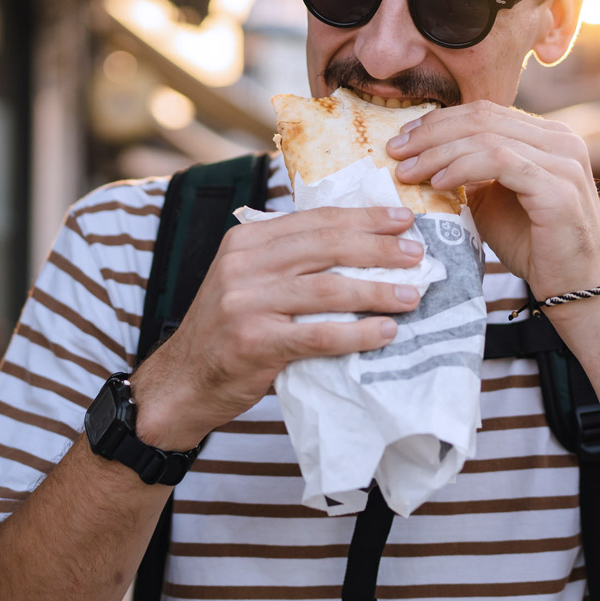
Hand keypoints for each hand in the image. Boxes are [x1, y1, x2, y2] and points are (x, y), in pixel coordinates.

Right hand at [130, 205, 423, 448]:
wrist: (182, 382)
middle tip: (417, 254)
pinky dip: (357, 332)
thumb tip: (359, 246)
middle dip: (378, 248)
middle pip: (326, 247)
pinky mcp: (254, 341)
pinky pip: (318, 334)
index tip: (402, 220)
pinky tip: (385, 332)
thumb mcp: (247, 281)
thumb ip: (288, 262)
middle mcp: (243, 264)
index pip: (314, 220)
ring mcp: (245, 302)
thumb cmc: (226, 331)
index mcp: (245, 241)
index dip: (363, 218)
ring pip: (327, 288)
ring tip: (411, 295)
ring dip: (376, 290)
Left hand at [388, 101, 599, 302]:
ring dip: (439, 152)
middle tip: (395, 151)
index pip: (485, 112)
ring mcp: (564, 161)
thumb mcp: (493, 201)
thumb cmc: (533, 247)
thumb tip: (420, 158)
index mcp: (548, 137)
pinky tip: (438, 183)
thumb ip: (468, 174)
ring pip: (487, 137)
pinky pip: (500, 162)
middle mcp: (561, 140)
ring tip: (408, 171)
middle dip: (431, 133)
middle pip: (483, 117)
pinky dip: (463, 168)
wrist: (574, 289)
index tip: (403, 140)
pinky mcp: (558, 186)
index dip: (439, 121)